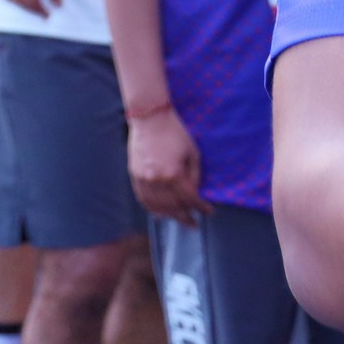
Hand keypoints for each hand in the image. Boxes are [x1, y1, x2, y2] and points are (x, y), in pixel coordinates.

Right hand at [128, 109, 205, 224]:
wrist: (150, 119)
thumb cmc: (175, 133)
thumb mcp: (192, 153)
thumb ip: (194, 176)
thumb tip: (195, 193)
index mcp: (173, 174)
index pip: (189, 199)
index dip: (201, 207)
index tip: (209, 212)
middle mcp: (157, 181)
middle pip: (173, 207)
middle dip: (186, 217)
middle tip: (194, 224)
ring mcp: (143, 180)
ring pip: (156, 207)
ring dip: (169, 216)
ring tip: (179, 219)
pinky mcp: (134, 176)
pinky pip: (143, 199)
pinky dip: (153, 208)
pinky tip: (160, 213)